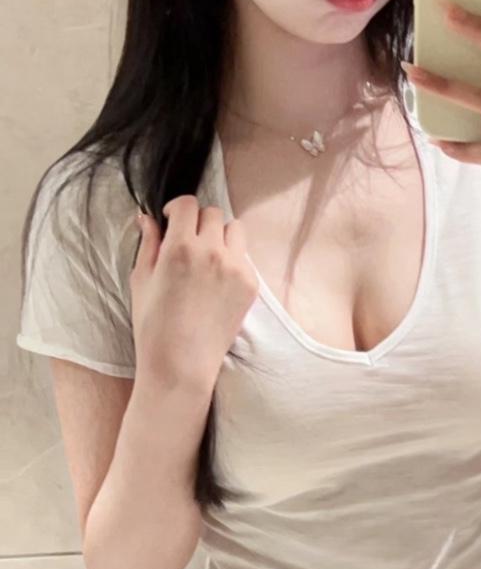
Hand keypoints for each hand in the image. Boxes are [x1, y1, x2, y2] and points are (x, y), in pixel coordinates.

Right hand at [130, 197, 258, 392]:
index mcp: (180, 247)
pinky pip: (245, 257)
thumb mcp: (141, 280)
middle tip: (188, 242)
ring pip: (235, 229)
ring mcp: (236, 268)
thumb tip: (149, 219)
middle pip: (212, 214)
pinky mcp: (251, 284)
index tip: (172, 220)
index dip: (177, 209)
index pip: (187, 204)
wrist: (181, 364)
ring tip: (207, 257)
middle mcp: (212, 252)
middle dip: (198, 222)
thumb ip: (148, 244)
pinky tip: (217, 281)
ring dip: (220, 235)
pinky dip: (232, 260)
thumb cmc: (153, 325)